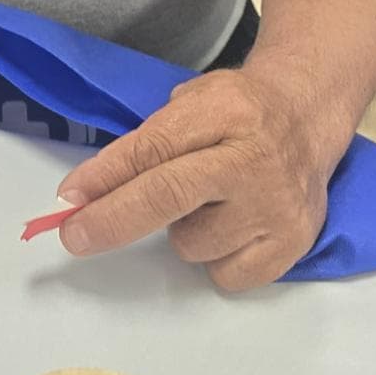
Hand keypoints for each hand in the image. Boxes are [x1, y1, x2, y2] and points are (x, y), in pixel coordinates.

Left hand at [53, 66, 340, 290]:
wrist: (307, 117)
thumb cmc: (237, 110)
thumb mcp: (194, 99)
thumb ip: (152, 139)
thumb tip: (90, 193)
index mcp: (223, 110)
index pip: (154, 148)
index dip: (105, 176)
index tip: (69, 198)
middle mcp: (253, 160)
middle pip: (168, 197)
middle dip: (112, 219)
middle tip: (75, 235)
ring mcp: (276, 206)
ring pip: (191, 245)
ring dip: (181, 231)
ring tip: (206, 201)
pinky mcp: (293, 245)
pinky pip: (224, 275)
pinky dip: (214, 257)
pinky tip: (230, 225)